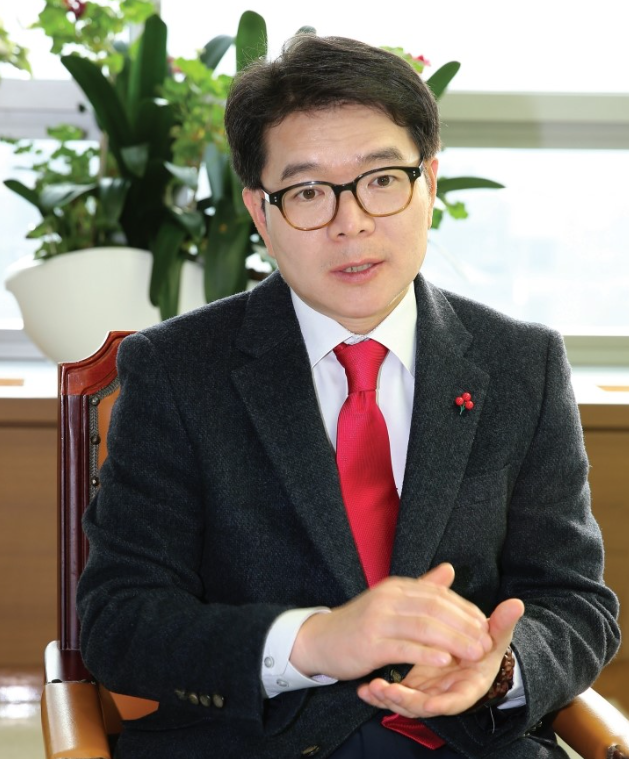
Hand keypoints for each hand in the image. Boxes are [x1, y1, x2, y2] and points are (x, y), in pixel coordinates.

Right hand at [290, 563, 492, 680]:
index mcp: (396, 587)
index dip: (465, 608)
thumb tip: (450, 569)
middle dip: (465, 625)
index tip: (486, 624)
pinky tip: (445, 660)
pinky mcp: (369, 644)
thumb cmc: (360, 623)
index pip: (438, 593)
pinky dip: (427, 653)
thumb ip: (422, 587)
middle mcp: (388, 598)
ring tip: (476, 653)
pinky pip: (403, 647)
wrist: (320, 639)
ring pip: (423, 627)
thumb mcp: (391, 600)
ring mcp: (377, 620)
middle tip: (487, 641)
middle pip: (435, 607)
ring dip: (454, 640)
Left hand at [356, 596, 524, 717]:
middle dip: (404, 701)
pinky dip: (379, 695)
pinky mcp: (414, 690)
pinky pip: (394, 697)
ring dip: (388, 699)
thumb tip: (517, 603)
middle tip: (383, 691)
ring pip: (406, 704)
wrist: (475, 655)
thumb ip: (502, 623)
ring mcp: (429, 694)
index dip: (438, 703)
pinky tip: (364, 689)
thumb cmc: (483, 646)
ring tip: (371, 689)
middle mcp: (448, 695)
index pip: (454, 702)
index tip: (421, 701)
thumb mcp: (493, 636)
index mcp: (469, 686)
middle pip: (425, 707)